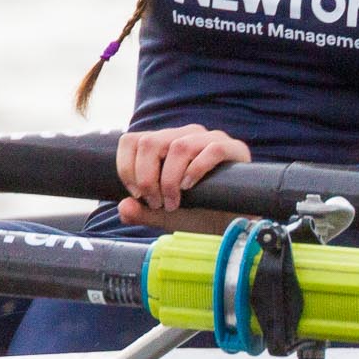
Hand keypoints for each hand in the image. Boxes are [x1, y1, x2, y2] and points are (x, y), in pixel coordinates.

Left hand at [116, 125, 249, 231]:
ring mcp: (211, 139)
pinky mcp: (235, 148)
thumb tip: (123, 206)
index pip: (133, 140)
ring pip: (179, 146)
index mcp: (166, 143)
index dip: (126, 167)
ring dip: (169, 179)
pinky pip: (212, 150)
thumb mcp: (162, 216)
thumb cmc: (198, 213)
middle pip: (150, 142)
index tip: (135, 195)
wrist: (231, 222)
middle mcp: (187, 135)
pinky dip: (196, 170)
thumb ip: (140, 213)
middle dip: (146, 177)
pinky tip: (190, 187)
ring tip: (173, 201)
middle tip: (156, 202)